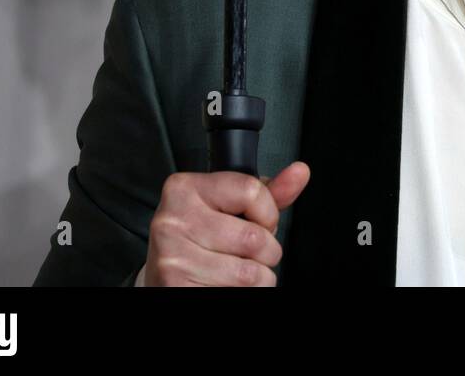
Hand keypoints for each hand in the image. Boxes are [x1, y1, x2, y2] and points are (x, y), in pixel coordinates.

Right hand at [140, 161, 310, 285]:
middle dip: (265, 251)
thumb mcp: (232, 208)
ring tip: (236, 270)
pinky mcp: (176, 286)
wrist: (163, 277)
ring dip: (257, 277)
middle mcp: (173, 220)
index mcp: (185, 189)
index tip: (257, 222)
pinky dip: (242, 293)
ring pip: (250, 273)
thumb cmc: (201, 239)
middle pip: (255, 237)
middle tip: (246, 252)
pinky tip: (222, 283)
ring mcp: (172, 255)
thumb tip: (300, 172)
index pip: (252, 191)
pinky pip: (237, 292)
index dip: (267, 213)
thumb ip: (269, 192)